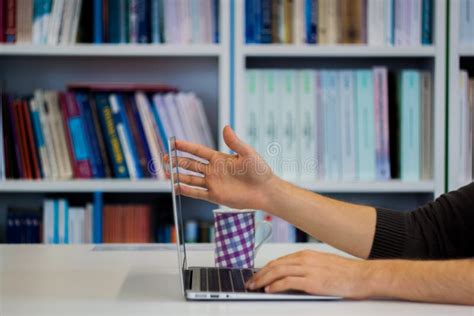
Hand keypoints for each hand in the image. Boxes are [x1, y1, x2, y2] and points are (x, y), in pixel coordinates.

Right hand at [165, 126, 275, 209]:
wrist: (265, 190)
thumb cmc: (259, 170)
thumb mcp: (247, 153)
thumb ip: (235, 142)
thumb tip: (226, 127)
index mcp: (220, 158)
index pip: (198, 151)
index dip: (185, 147)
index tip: (173, 142)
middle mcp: (213, 171)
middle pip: (191, 164)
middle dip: (177, 160)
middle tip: (164, 157)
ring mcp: (213, 183)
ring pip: (191, 178)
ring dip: (178, 176)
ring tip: (165, 172)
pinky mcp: (215, 196)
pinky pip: (197, 193)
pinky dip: (186, 190)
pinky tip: (176, 188)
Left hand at [246, 250, 369, 298]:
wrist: (361, 276)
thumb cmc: (345, 272)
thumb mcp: (322, 265)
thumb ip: (306, 268)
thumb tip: (292, 276)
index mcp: (306, 255)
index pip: (279, 261)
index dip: (266, 269)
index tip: (258, 275)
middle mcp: (305, 260)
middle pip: (275, 265)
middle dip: (260, 274)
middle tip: (251, 282)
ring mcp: (308, 270)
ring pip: (278, 272)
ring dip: (263, 280)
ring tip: (255, 286)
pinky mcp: (312, 281)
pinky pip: (288, 282)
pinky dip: (276, 285)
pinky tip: (269, 290)